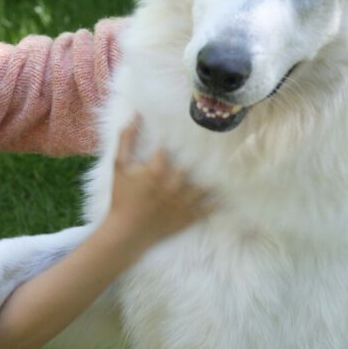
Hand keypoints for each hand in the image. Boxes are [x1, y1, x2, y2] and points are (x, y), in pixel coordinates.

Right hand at [105, 117, 213, 246]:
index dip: (179, 136)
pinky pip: (208, 207)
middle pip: (192, 164)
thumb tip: (134, 116)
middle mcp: (173, 183)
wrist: (126, 232)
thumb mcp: (119, 166)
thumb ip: (126, 140)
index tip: (189, 127)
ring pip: (204, 185)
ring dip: (214, 176)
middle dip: (201, 155)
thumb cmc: (121, 197)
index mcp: (157, 169)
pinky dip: (217, 201)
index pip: (171, 147)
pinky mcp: (188, 216)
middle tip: (215, 144)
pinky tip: (225, 194)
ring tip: (228, 166)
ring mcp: (183, 201)